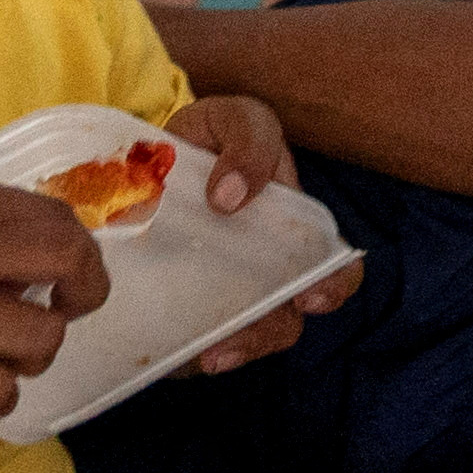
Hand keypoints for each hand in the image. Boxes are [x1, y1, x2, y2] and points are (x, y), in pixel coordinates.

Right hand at [0, 171, 104, 421]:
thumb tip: (14, 240)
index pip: (51, 213)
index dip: (78, 247)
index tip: (66, 271)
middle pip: (67, 260)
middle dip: (85, 291)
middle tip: (65, 311)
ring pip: (42, 336)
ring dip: (37, 352)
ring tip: (3, 355)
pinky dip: (1, 395)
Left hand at [171, 95, 358, 376]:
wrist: (138, 164)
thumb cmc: (202, 140)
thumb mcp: (230, 119)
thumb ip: (249, 140)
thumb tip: (233, 194)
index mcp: (290, 230)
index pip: (332, 267)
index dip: (335, 285)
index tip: (311, 297)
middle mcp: (269, 270)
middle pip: (290, 317)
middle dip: (273, 331)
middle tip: (242, 337)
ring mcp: (229, 296)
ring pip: (251, 336)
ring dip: (238, 346)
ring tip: (211, 352)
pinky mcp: (191, 316)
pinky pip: (205, 344)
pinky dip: (199, 352)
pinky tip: (189, 352)